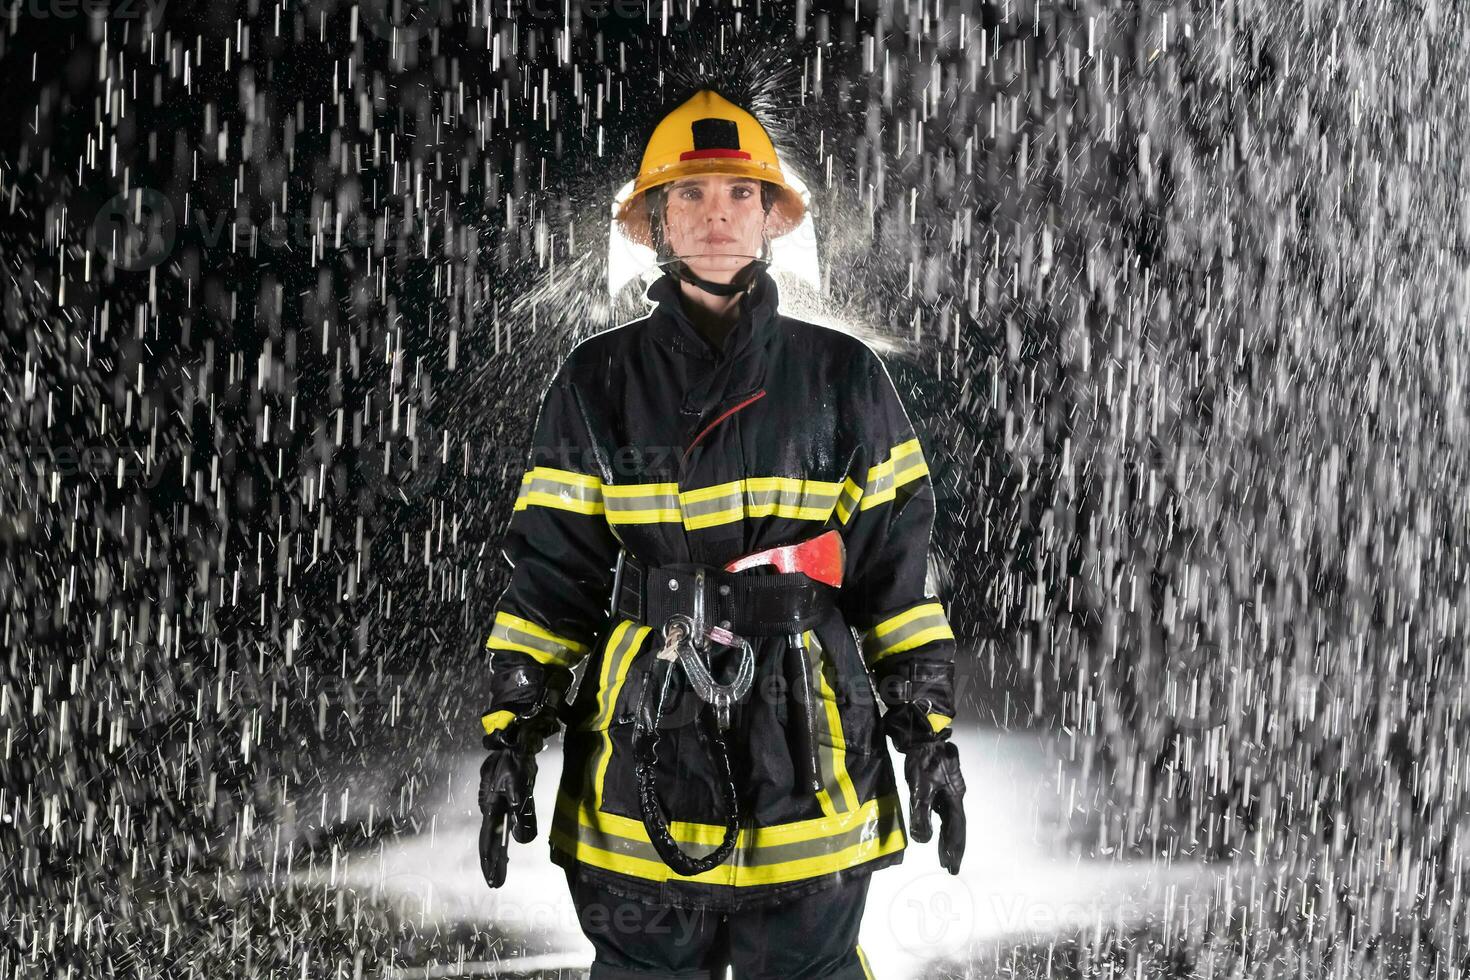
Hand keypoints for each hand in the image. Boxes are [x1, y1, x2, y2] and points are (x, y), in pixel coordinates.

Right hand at [478, 742, 538, 888]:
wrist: (514, 740)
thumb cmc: (516, 761)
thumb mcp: (519, 786)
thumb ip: (521, 812)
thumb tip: (521, 841)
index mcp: (490, 807)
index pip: (488, 841)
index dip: (490, 862)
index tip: (492, 881)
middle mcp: (490, 806)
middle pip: (489, 840)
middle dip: (492, 862)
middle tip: (496, 883)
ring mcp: (495, 802)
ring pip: (494, 832)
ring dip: (497, 852)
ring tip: (500, 870)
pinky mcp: (503, 796)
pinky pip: (501, 822)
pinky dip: (502, 837)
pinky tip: (506, 845)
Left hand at [904, 739, 965, 873]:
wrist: (922, 736)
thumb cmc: (922, 761)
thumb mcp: (920, 789)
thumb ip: (921, 815)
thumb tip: (923, 840)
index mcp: (954, 798)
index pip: (956, 829)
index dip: (954, 848)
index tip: (952, 867)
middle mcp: (955, 796)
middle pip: (957, 827)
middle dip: (954, 848)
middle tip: (950, 868)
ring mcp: (949, 790)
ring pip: (950, 819)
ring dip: (947, 838)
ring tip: (943, 856)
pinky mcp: (940, 785)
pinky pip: (944, 811)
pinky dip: (941, 824)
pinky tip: (936, 830)